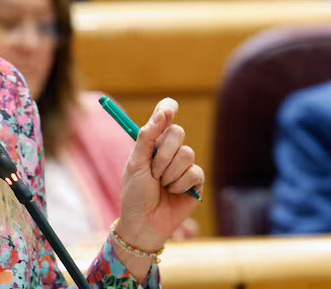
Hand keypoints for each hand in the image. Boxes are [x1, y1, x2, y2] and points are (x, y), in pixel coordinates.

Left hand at [115, 98, 204, 251]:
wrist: (143, 223)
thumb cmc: (134, 194)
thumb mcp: (135, 163)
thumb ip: (147, 137)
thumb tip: (164, 112)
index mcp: (152, 143)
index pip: (164, 117)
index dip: (168, 108)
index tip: (169, 108)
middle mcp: (169, 151)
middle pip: (177, 132)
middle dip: (162, 154)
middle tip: (152, 171)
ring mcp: (184, 165)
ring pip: (187, 153)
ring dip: (169, 172)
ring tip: (160, 185)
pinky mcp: (196, 181)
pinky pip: (194, 171)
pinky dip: (179, 183)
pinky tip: (173, 192)